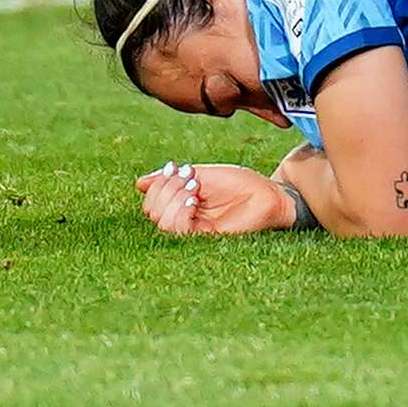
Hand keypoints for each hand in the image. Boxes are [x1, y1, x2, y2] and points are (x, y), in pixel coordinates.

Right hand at [134, 161, 294, 235]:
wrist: (267, 193)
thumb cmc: (240, 184)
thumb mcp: (202, 175)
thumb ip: (172, 179)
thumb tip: (139, 183)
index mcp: (181, 204)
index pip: (151, 202)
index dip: (158, 184)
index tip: (177, 168)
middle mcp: (183, 219)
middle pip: (151, 212)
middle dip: (164, 189)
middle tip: (188, 177)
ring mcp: (193, 230)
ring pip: (161, 222)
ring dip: (172, 199)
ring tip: (194, 187)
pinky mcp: (204, 238)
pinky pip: (178, 231)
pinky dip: (180, 212)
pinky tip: (193, 200)